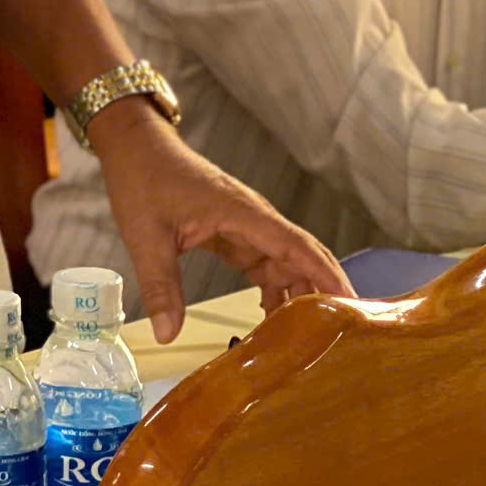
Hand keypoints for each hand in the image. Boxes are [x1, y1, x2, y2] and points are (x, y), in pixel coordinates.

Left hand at [92, 103, 350, 339]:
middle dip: (321, 291)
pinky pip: (262, 261)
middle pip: (300, 256)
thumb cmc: (142, 180)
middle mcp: (252, 217)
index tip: (352, 303)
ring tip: (307, 339)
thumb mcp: (146, 236)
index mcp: (242, 213)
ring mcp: (244, 223)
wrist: (133, 145)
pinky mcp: (232, 229)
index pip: (297, 245)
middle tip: (339, 336)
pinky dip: (271, 288)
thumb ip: (161, 286)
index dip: (327, 274)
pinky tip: (270, 317)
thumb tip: (168, 335)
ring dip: (296, 294)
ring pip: (283, 261)